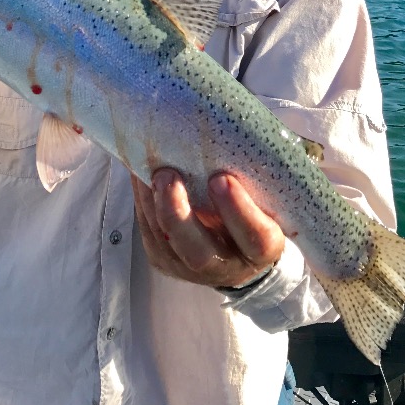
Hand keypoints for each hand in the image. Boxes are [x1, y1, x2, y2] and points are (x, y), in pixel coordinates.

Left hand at [132, 168, 284, 289]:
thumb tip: (227, 135)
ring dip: (152, 201)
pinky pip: (148, 231)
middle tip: (167, 175)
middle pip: (198, 253)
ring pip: (165, 241)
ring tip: (147, 166)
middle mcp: (225, 267)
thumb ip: (250, 181)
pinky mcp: (163, 259)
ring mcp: (190, 269)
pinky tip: (139, 174)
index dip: (237, 209)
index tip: (221, 178)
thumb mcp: (264, 201)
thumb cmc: (255, 211)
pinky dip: (143, 199)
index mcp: (261, 251)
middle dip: (177, 214)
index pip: (255, 237)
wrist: (235, 248)